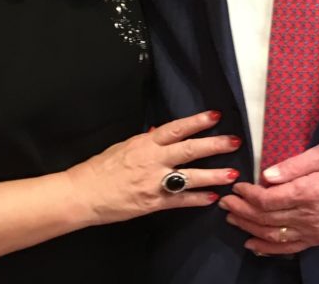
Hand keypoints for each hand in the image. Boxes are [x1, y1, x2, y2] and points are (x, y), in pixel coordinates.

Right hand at [65, 110, 239, 225]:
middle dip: (214, 145)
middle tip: (234, 141)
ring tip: (233, 174)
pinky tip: (212, 198)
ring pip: (189, 176)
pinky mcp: (153, 203)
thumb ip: (146, 140)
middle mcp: (153, 160)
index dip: (197, 121)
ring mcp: (154, 182)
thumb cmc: (100, 168)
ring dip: (213, 175)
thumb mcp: (124, 146)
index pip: (176, 128)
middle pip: (189, 149)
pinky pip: (180, 200)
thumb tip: (161, 130)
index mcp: (145, 143)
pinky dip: (197, 199)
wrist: (83, 194)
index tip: (216, 116)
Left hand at [219, 143, 318, 254]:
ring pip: (273, 235)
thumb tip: (267, 175)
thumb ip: (295, 164)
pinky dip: (268, 248)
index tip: (236, 186)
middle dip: (241, 211)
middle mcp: (310, 216)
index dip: (247, 195)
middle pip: (266, 218)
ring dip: (249, 228)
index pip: (268, 199)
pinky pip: (290, 248)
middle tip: (225, 202)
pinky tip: (254, 244)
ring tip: (232, 219)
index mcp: (309, 192)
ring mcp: (315, 231)